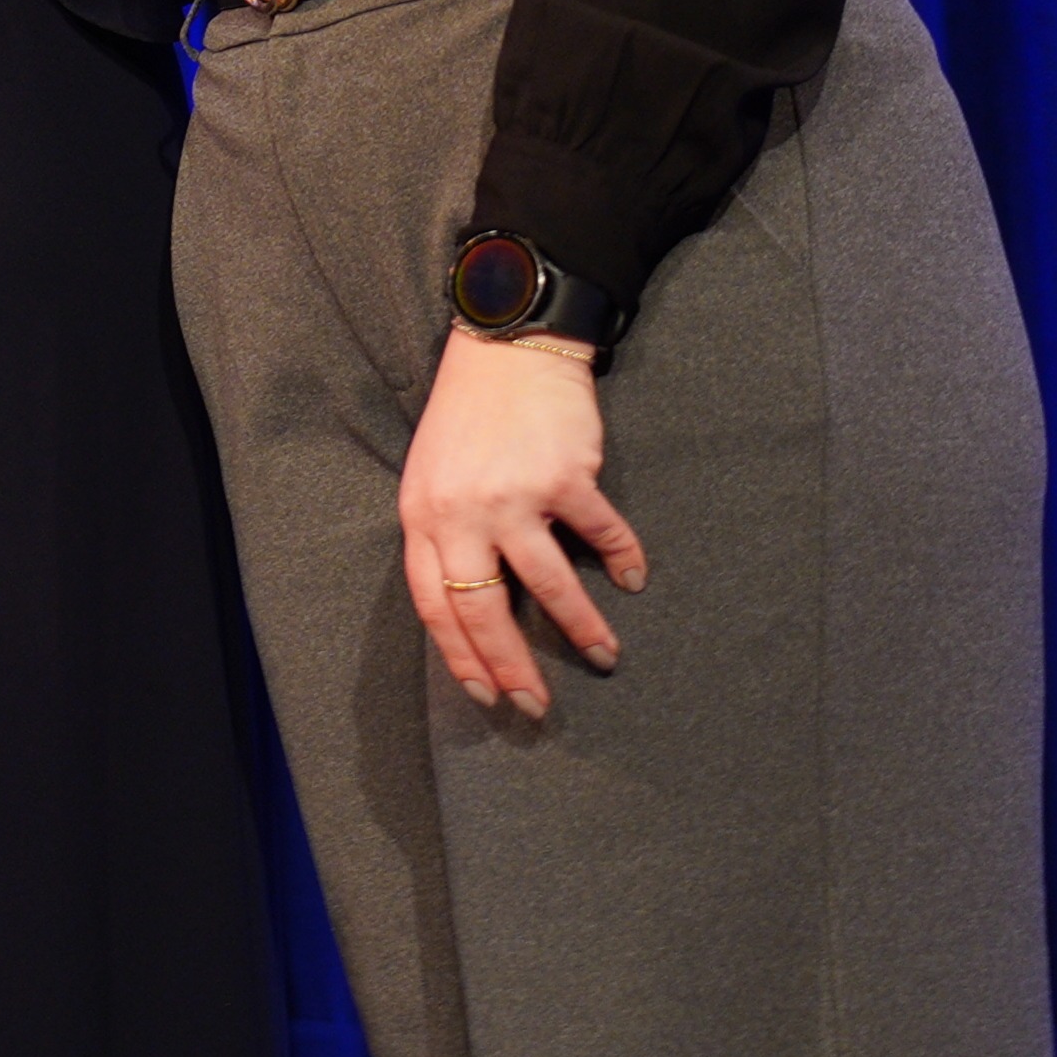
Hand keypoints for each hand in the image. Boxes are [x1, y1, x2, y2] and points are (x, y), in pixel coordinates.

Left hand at [399, 328, 639, 717]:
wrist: (506, 351)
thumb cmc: (468, 419)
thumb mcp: (432, 479)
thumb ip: (446, 536)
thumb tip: (472, 604)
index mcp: (423, 518)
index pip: (434, 605)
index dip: (461, 655)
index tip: (485, 694)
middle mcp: (462, 513)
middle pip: (482, 609)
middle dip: (510, 665)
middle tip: (536, 705)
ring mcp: (513, 496)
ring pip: (546, 584)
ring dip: (579, 627)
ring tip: (603, 655)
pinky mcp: (563, 478)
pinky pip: (598, 534)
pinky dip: (621, 560)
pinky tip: (633, 579)